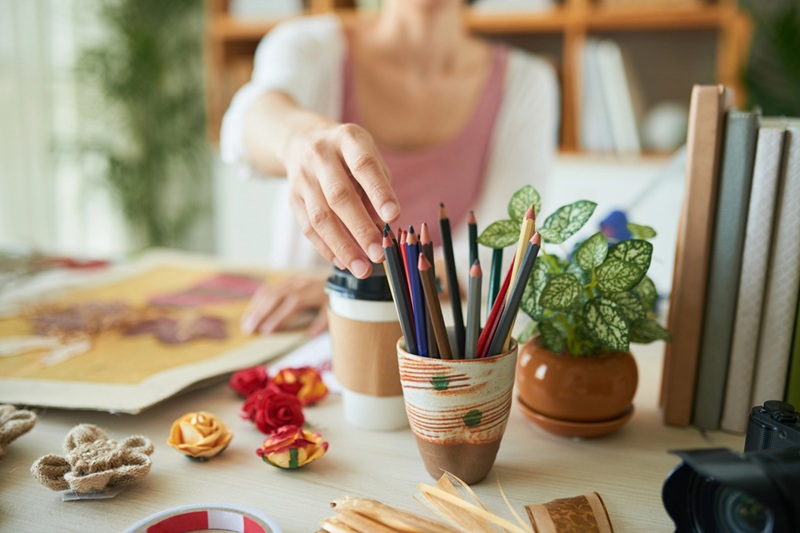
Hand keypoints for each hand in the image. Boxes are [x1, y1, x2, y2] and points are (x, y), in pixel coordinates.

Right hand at [241, 276, 328, 336]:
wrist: (339, 274)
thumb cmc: (335, 295)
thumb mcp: (334, 308)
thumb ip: (322, 322)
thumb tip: (309, 335)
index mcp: (309, 293)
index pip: (289, 305)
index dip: (277, 318)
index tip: (266, 331)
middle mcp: (297, 284)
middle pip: (273, 297)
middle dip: (259, 314)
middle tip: (247, 329)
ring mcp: (291, 281)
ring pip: (268, 292)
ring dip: (255, 307)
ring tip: (245, 323)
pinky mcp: (288, 279)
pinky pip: (270, 288)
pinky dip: (259, 300)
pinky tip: (252, 310)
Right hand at [284, 123, 400, 278]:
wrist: (300, 139)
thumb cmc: (347, 153)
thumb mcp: (367, 153)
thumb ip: (379, 184)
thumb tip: (386, 225)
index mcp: (347, 139)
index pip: (363, 165)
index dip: (379, 192)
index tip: (394, 217)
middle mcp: (320, 156)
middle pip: (339, 196)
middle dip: (360, 229)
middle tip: (379, 254)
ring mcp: (302, 178)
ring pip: (320, 217)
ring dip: (342, 247)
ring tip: (362, 269)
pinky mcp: (293, 198)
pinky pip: (308, 228)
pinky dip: (326, 248)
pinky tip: (343, 263)